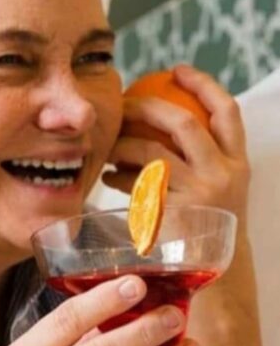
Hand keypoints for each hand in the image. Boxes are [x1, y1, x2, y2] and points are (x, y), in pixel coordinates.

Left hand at [103, 65, 249, 222]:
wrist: (217, 276)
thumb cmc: (210, 225)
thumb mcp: (222, 188)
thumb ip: (204, 158)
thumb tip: (164, 120)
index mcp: (239, 163)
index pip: (227, 111)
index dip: (203, 84)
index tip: (176, 70)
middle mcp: (223, 174)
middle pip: (182, 123)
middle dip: (147, 107)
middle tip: (124, 103)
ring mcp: (198, 195)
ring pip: (152, 152)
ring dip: (123, 144)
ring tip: (108, 146)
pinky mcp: (173, 214)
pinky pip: (137, 185)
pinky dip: (118, 177)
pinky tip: (106, 177)